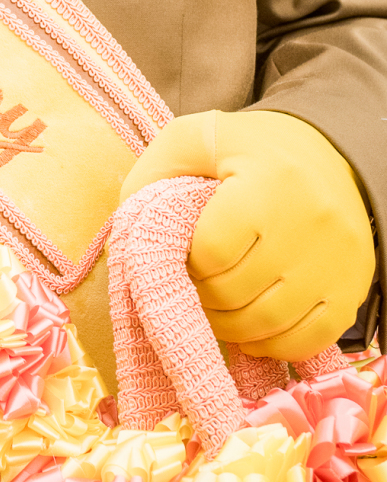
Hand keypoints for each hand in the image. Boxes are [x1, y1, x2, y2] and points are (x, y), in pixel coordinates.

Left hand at [120, 110, 373, 358]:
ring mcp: (336, 262)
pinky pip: (308, 341)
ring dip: (230, 326)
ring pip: (267, 325)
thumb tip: (128, 226)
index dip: (188, 261)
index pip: (210, 251)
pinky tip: (254, 323)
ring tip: (218, 304)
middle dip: (202, 297)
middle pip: (235, 295)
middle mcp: (309, 225)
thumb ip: (154, 172)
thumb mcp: (196, 138)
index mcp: (268, 182)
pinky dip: (272, 344)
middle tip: (195, 284)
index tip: (186, 252)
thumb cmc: (252, 148)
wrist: (332, 152)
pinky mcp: (353, 289)